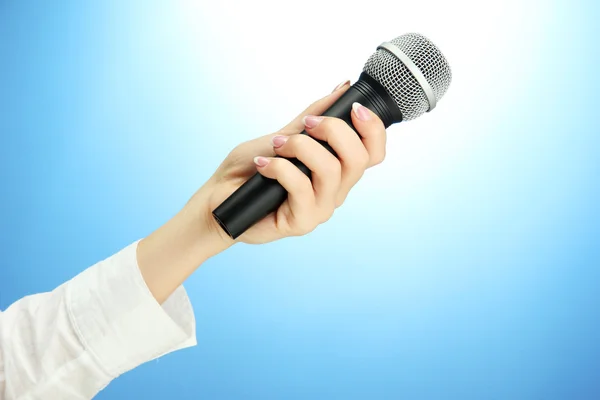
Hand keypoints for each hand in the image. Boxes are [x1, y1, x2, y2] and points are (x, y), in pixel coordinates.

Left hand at [196, 80, 386, 245]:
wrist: (219, 198)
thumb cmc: (249, 170)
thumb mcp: (283, 134)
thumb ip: (313, 117)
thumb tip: (342, 88)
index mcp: (337, 171)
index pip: (374, 153)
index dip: (373, 128)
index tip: (353, 108)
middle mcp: (335, 191)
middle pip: (359, 159)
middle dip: (333, 130)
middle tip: (305, 125)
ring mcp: (320, 209)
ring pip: (331, 170)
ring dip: (300, 147)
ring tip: (276, 145)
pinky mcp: (302, 222)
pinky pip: (301, 187)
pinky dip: (280, 168)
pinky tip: (262, 166)